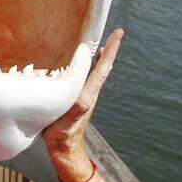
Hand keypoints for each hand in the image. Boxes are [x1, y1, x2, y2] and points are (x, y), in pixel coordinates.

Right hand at [42, 28, 123, 181]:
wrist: (62, 148)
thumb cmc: (64, 134)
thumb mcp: (70, 120)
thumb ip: (79, 107)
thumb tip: (86, 98)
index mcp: (88, 92)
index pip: (103, 67)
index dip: (112, 50)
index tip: (119, 33)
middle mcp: (88, 91)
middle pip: (102, 66)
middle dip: (108, 50)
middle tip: (113, 34)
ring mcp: (82, 95)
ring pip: (93, 72)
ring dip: (98, 57)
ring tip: (98, 45)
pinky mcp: (75, 99)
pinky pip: (82, 78)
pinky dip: (84, 67)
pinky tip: (76, 65)